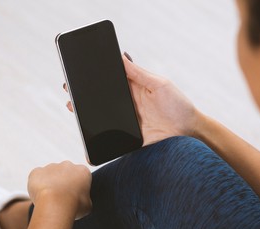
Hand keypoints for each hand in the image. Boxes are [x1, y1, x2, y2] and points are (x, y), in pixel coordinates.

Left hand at [27, 161, 91, 219]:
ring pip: (50, 175)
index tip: (74, 197)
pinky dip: (37, 185)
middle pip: (65, 173)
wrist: (55, 204)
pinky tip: (40, 196)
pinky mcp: (37, 171)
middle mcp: (67, 165)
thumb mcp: (88, 205)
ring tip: (50, 200)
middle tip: (61, 198)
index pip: (80, 177)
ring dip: (50, 184)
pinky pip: (36, 177)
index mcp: (82, 171)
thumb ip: (85, 199)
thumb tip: (82, 201)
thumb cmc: (73, 205)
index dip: (77, 188)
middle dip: (63, 183)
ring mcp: (51, 167)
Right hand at [63, 55, 201, 145]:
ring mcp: (126, 123)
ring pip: (101, 119)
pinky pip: (110, 140)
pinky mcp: (128, 139)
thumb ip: (139, 73)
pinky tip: (86, 139)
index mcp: (132, 89)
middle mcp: (126, 105)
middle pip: (100, 101)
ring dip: (86, 116)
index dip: (93, 79)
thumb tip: (121, 56)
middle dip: (83, 96)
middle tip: (69, 91)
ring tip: (73, 108)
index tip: (78, 75)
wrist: (189, 132)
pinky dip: (97, 141)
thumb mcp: (159, 84)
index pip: (108, 82)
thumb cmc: (179, 105)